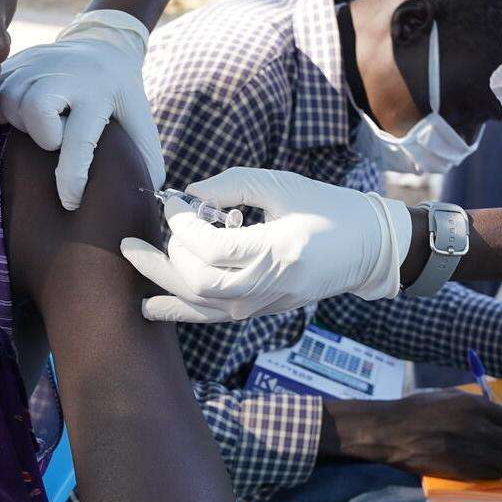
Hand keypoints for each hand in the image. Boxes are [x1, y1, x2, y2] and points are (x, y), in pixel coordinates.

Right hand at [0, 10, 164, 209]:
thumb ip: (144, 159)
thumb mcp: (141, 121)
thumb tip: (146, 198)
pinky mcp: (17, 60)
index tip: (71, 201)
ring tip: (40, 124)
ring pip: (7, 99)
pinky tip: (19, 113)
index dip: (72, 176)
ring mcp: (37, 62)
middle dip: (40, 135)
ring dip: (18, 122)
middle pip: (33, 110)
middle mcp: (66, 72)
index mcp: (99, 92)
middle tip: (55, 138)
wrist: (104, 45)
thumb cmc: (121, 96)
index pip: (79, 139)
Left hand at [120, 168, 412, 323]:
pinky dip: (178, 311)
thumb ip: (231, 186)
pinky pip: (212, 315)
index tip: (173, 200)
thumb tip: (187, 195)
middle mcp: (267, 286)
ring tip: (134, 260)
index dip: (181, 223)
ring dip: (161, 281)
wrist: (368, 249)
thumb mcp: (282, 185)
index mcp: (276, 252)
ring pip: (198, 303)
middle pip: (195, 281)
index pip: (209, 247)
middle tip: (141, 233)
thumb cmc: (328, 208)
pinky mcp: (261, 310)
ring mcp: (264, 304)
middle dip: (160, 256)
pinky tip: (150, 306)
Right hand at [322, 391, 501, 480]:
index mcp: (477, 407)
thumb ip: (476, 404)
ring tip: (495, 456)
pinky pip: (495, 476)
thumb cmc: (417, 409)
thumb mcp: (449, 396)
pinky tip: (480, 464)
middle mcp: (480, 431)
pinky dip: (492, 472)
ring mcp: (474, 454)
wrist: (391, 432)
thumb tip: (496, 412)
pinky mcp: (464, 473)